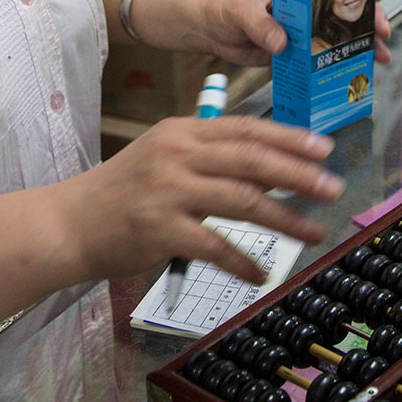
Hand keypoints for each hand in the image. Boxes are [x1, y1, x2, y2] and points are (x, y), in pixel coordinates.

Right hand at [60, 115, 341, 283]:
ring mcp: (168, 191)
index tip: (324, 148)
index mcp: (182, 132)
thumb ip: (211, 156)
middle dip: (299, 174)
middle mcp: (178, 154)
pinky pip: (214, 246)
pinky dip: (243, 261)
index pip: (247, 128)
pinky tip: (262, 273)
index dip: (289, 138)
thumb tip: (271, 168)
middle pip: (252, 159)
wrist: (68, 223)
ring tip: (314, 231)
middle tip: (333, 186)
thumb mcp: (165, 157)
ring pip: (242, 200)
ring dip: (285, 218)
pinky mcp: (159, 229)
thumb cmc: (121, 193)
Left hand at [196, 0, 393, 67]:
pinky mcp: (295, 54)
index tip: (375, 11)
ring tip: (379, 61)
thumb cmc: (226, 8)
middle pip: (346, 15)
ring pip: (338, 39)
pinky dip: (336, 68)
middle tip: (384, 40)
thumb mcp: (242, 11)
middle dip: (368, 26)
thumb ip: (261, 25)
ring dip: (359, 49)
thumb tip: (281, 43)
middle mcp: (306, 11)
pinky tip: (350, 77)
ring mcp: (303, 33)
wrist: (210, 29)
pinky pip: (319, 61)